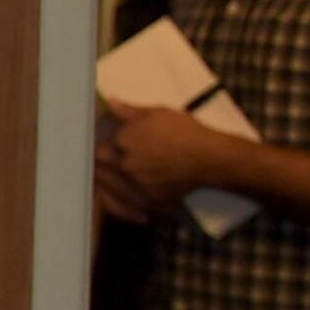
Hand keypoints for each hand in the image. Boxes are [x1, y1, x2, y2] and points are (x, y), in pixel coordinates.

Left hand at [98, 98, 235, 212]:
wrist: (212, 158)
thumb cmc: (187, 132)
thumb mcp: (159, 114)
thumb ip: (130, 111)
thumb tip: (110, 102)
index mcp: (124, 141)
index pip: (97, 144)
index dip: (98, 144)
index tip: (98, 145)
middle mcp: (125, 164)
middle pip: (98, 166)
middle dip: (98, 164)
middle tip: (98, 164)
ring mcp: (136, 184)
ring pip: (107, 188)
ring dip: (104, 184)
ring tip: (104, 181)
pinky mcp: (149, 200)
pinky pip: (125, 206)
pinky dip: (120, 207)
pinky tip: (119, 204)